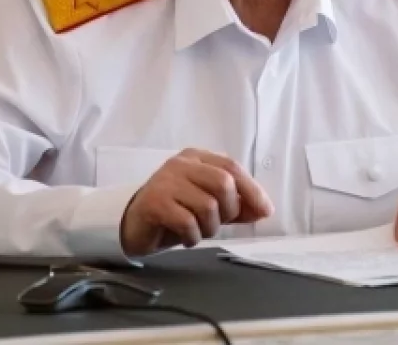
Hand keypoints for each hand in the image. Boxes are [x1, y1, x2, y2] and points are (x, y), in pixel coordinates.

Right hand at [120, 148, 274, 256]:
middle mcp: (181, 164)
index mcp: (196, 158)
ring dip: (209, 227)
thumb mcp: (208, 207)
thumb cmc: (174, 213)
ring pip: (208, 205)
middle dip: (228, 210)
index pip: (231, 167)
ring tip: (197, 231)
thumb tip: (264, 209)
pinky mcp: (155, 203)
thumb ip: (236, 206)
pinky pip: (188, 222)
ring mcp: (165, 181)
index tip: (265, 211)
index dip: (252, 190)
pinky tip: (186, 238)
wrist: (132, 226)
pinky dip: (193, 237)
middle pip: (223, 183)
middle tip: (217, 223)